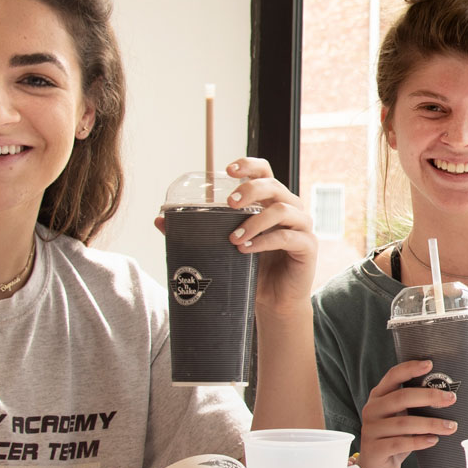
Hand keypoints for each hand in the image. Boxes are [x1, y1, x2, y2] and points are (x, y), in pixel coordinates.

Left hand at [151, 158, 318, 313]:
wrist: (274, 301)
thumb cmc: (251, 269)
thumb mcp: (224, 247)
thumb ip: (198, 231)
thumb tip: (160, 220)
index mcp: (270, 201)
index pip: (265, 172)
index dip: (249, 165)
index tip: (228, 170)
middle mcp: (289, 208)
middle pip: (274, 185)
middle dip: (250, 190)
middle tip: (228, 203)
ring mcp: (301, 226)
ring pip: (282, 210)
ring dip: (255, 221)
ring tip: (233, 238)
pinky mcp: (307, 246)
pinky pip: (287, 236)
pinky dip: (264, 242)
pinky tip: (246, 250)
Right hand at [357, 357, 457, 467]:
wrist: (376, 467)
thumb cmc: (395, 437)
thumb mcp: (401, 417)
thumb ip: (415, 405)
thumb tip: (449, 396)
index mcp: (379, 396)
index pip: (392, 376)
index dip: (410, 368)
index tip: (430, 364)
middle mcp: (372, 409)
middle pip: (401, 397)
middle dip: (429, 397)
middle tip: (451, 399)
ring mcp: (371, 430)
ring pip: (403, 423)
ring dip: (431, 424)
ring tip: (451, 426)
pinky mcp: (374, 449)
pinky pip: (400, 443)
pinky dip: (419, 442)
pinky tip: (433, 440)